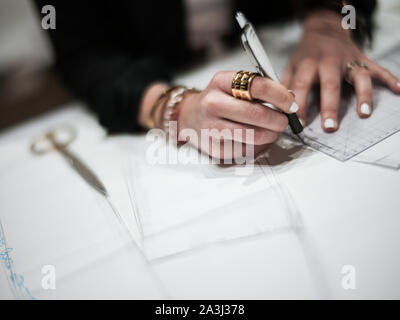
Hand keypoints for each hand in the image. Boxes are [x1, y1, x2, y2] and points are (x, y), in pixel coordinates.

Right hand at [178, 71, 297, 159]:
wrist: (190, 116)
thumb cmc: (218, 99)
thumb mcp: (233, 84)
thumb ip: (258, 89)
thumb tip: (289, 100)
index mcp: (220, 82)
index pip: (257, 86)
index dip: (280, 96)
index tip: (291, 104)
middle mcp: (212, 103)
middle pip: (256, 114)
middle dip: (278, 120)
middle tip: (285, 121)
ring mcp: (210, 127)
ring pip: (253, 136)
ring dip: (271, 135)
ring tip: (273, 131)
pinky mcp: (213, 148)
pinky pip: (245, 150)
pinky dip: (257, 146)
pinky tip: (255, 139)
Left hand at [282, 10, 399, 131]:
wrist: (324, 28)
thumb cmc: (305, 53)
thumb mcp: (290, 65)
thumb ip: (285, 86)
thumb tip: (277, 109)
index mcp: (307, 63)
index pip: (301, 85)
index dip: (299, 104)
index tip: (299, 123)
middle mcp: (329, 61)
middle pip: (330, 84)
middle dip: (330, 106)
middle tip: (330, 127)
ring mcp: (348, 60)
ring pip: (358, 77)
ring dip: (363, 95)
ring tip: (364, 114)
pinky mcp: (362, 59)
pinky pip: (378, 69)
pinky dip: (390, 79)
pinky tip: (398, 89)